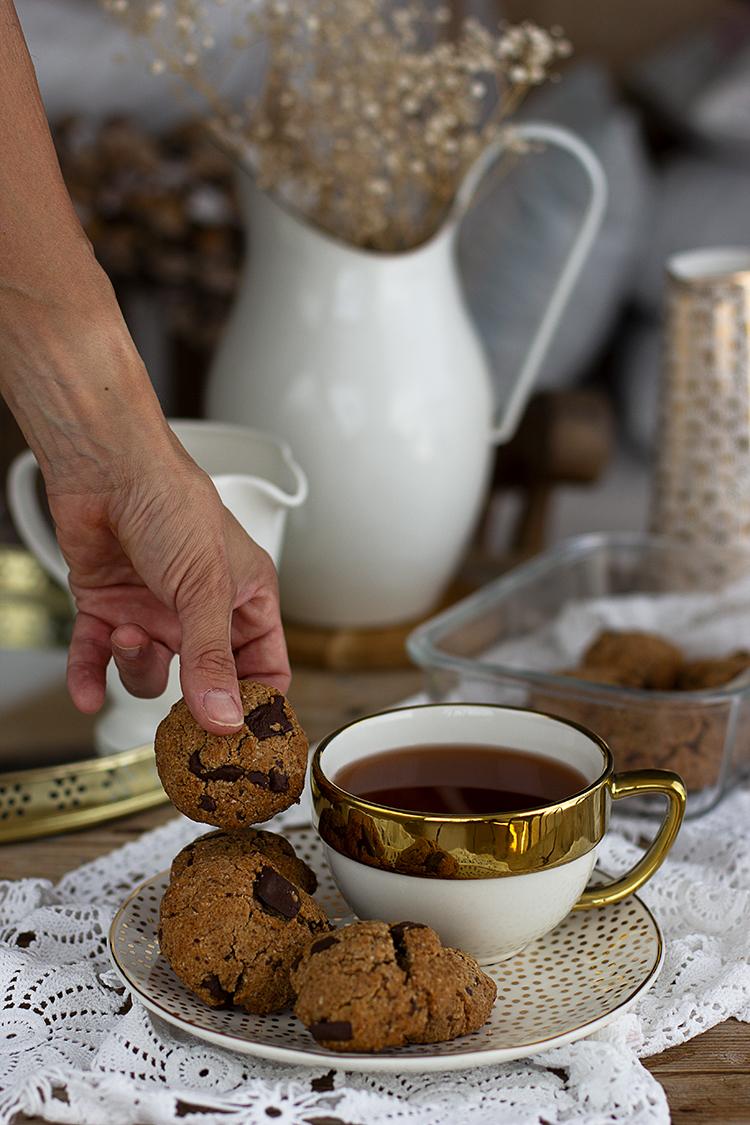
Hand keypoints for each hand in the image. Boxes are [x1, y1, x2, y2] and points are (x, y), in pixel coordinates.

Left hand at [47, 443, 289, 734]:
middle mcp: (201, 610)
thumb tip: (223, 719)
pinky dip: (88, 676)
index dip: (254, 704)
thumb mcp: (206, 588)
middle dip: (185, 696)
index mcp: (246, 599)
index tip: (239, 737)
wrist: (107, 468)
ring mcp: (154, 610)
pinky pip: (96, 658)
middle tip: (177, 720)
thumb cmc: (173, 503)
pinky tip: (85, 693)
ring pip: (149, 672)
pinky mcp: (108, 607)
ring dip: (134, 664)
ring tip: (127, 633)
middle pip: (204, 681)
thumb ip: (212, 658)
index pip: (264, 669)